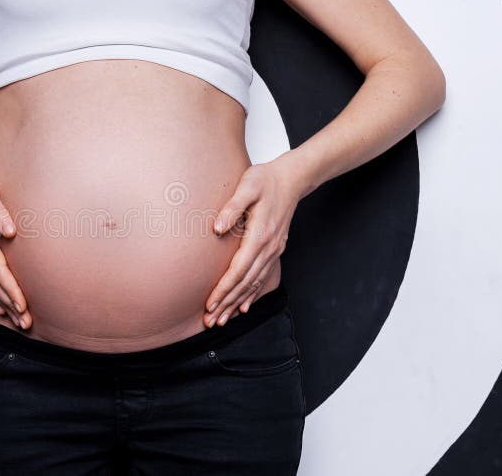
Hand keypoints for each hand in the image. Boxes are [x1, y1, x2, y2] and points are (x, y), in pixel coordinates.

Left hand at [203, 158, 303, 326]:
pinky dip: (252, 295)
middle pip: (246, 283)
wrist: (292, 179)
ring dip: (237, 303)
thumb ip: (232, 207)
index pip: (239, 269)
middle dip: (227, 303)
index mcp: (260, 235)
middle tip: (210, 321)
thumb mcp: (247, 186)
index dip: (224, 289)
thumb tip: (217, 228)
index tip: (210, 304)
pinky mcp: (274, 250)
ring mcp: (273, 251)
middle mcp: (269, 248)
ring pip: (254, 284)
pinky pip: (262, 278)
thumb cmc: (266, 180)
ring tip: (222, 320)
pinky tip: (243, 307)